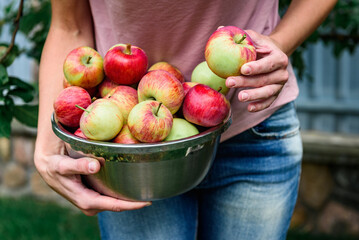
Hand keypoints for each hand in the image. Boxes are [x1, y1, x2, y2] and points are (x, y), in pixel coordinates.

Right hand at [34, 151, 150, 215]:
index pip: (114, 205)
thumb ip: (78, 166)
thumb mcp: (63, 165)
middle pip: (117, 205)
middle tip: (152, 193)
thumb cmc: (55, 165)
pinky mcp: (93, 196)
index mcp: (85, 200)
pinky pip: (111, 196)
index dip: (131, 205)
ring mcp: (92, 201)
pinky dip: (121, 193)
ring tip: (145, 189)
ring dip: (128, 198)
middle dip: (134, 202)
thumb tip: (95, 166)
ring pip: (115, 202)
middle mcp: (90, 204)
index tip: (148, 202)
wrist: (47, 166)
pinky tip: (131, 186)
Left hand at [225, 29, 288, 111]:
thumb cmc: (260, 47)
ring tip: (240, 97)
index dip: (256, 67)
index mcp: (279, 57)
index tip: (242, 69)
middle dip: (246, 82)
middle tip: (230, 82)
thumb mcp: (254, 38)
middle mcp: (282, 72)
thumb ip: (241, 35)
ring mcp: (280, 85)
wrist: (273, 57)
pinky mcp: (276, 94)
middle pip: (264, 79)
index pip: (268, 63)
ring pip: (267, 92)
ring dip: (253, 95)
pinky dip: (260, 106)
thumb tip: (219, 29)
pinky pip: (268, 102)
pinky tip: (249, 108)